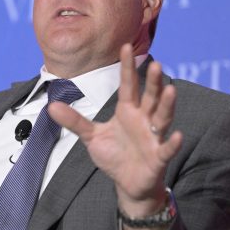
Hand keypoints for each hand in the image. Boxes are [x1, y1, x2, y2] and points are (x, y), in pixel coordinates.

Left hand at [48, 45, 182, 229]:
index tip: (126, 46)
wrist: (128, 183)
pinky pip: (167, 149)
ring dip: (167, 105)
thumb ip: (74, 121)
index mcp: (128, 111)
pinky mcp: (158, 157)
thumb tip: (51, 105)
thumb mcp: (91, 136)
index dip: (127, 67)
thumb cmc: (114, 155)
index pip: (128, 85)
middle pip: (149, 97)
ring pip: (162, 117)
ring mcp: (153, 137)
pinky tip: (178, 135)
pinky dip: (172, 143)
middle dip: (152, 82)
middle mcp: (143, 120)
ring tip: (170, 90)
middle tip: (155, 64)